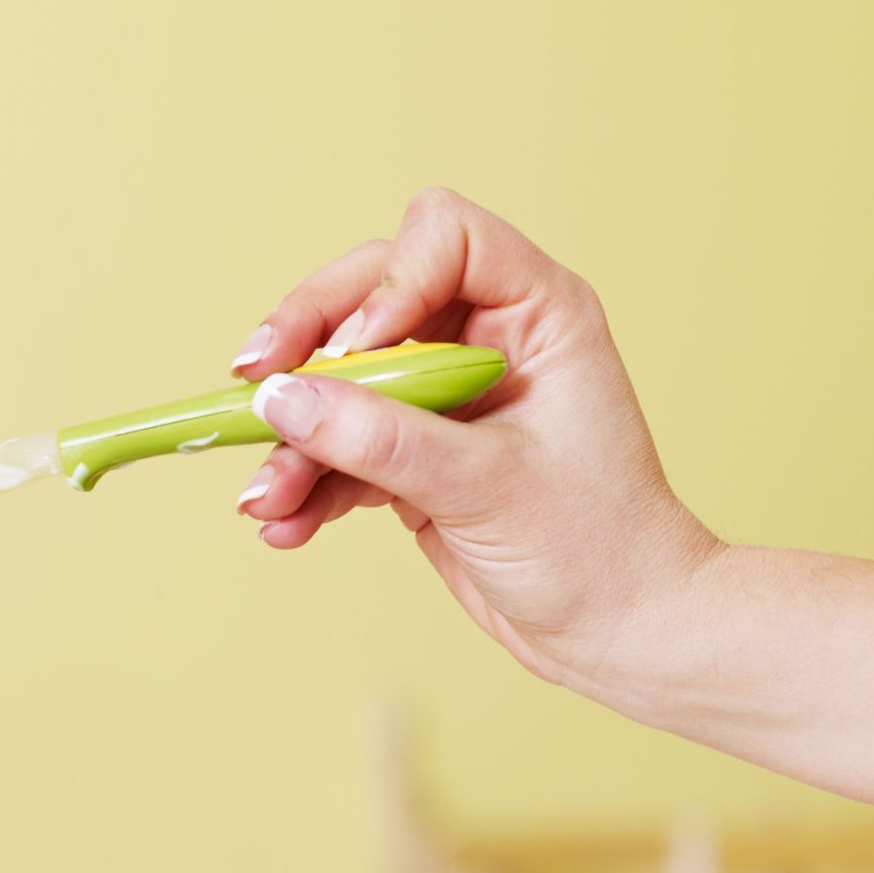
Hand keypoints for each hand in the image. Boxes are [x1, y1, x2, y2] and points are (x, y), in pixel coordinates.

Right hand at [230, 187, 720, 693]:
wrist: (619, 636)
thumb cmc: (596, 548)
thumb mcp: (485, 485)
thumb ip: (380, 439)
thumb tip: (281, 400)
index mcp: (536, 312)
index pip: (444, 236)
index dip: (390, 282)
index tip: (358, 352)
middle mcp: (486, 337)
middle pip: (368, 294)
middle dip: (306, 344)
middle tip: (254, 385)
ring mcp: (445, 394)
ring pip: (340, 375)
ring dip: (294, 433)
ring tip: (266, 499)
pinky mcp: (415, 451)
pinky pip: (340, 442)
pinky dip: (309, 479)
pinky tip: (286, 524)